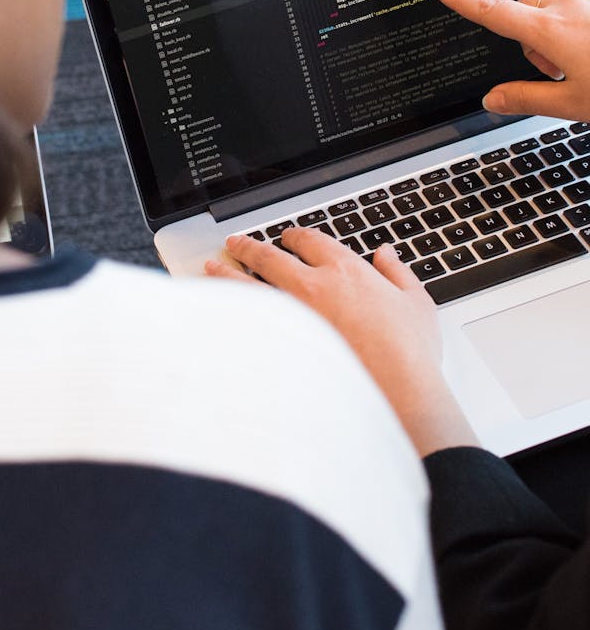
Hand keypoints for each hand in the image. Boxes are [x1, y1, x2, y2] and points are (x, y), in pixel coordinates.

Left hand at [205, 228, 476, 455]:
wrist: (396, 393)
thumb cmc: (408, 353)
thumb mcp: (416, 303)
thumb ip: (398, 273)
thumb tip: (386, 254)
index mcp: (345, 270)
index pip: (310, 241)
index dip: (295, 236)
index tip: (287, 237)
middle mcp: (312, 286)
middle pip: (269, 256)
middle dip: (249, 246)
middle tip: (235, 243)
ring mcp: (292, 317)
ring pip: (248, 285)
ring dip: (228, 273)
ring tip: (213, 268)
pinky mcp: (281, 346)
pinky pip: (248, 322)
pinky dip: (231, 312)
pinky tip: (220, 311)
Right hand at [432, 0, 589, 119]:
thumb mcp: (572, 103)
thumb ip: (527, 99)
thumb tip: (491, 100)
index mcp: (551, 31)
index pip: (492, 12)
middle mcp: (567, 7)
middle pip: (524, 17)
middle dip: (531, 44)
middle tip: (558, 74)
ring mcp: (588, 1)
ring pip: (553, 15)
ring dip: (557, 39)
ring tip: (584, 68)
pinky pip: (577, 12)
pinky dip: (578, 32)